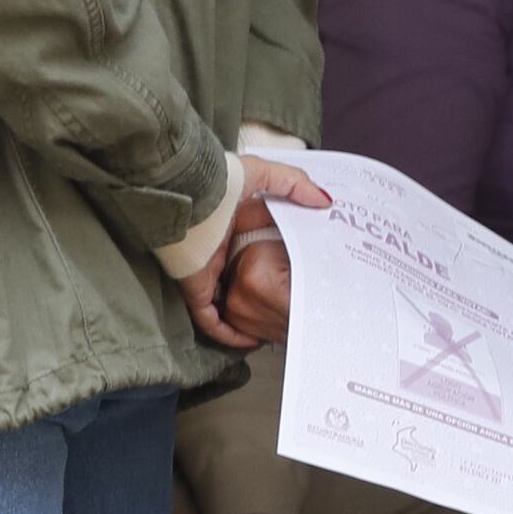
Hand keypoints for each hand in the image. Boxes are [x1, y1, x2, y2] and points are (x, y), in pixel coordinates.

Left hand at [187, 154, 326, 348]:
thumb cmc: (218, 182)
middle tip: (292, 304)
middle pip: (242, 278)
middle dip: (262, 293)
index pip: (254, 246)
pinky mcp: (196, 287)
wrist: (188, 196)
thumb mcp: (264, 173)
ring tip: (275, 327)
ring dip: (246, 316)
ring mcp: (205, 271)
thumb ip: (295, 185)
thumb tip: (324, 202)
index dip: (274, 258)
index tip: (301, 270)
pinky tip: (247, 340)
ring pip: (226, 302)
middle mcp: (217, 251)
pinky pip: (209, 319)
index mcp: (231, 225)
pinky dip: (226, 332)